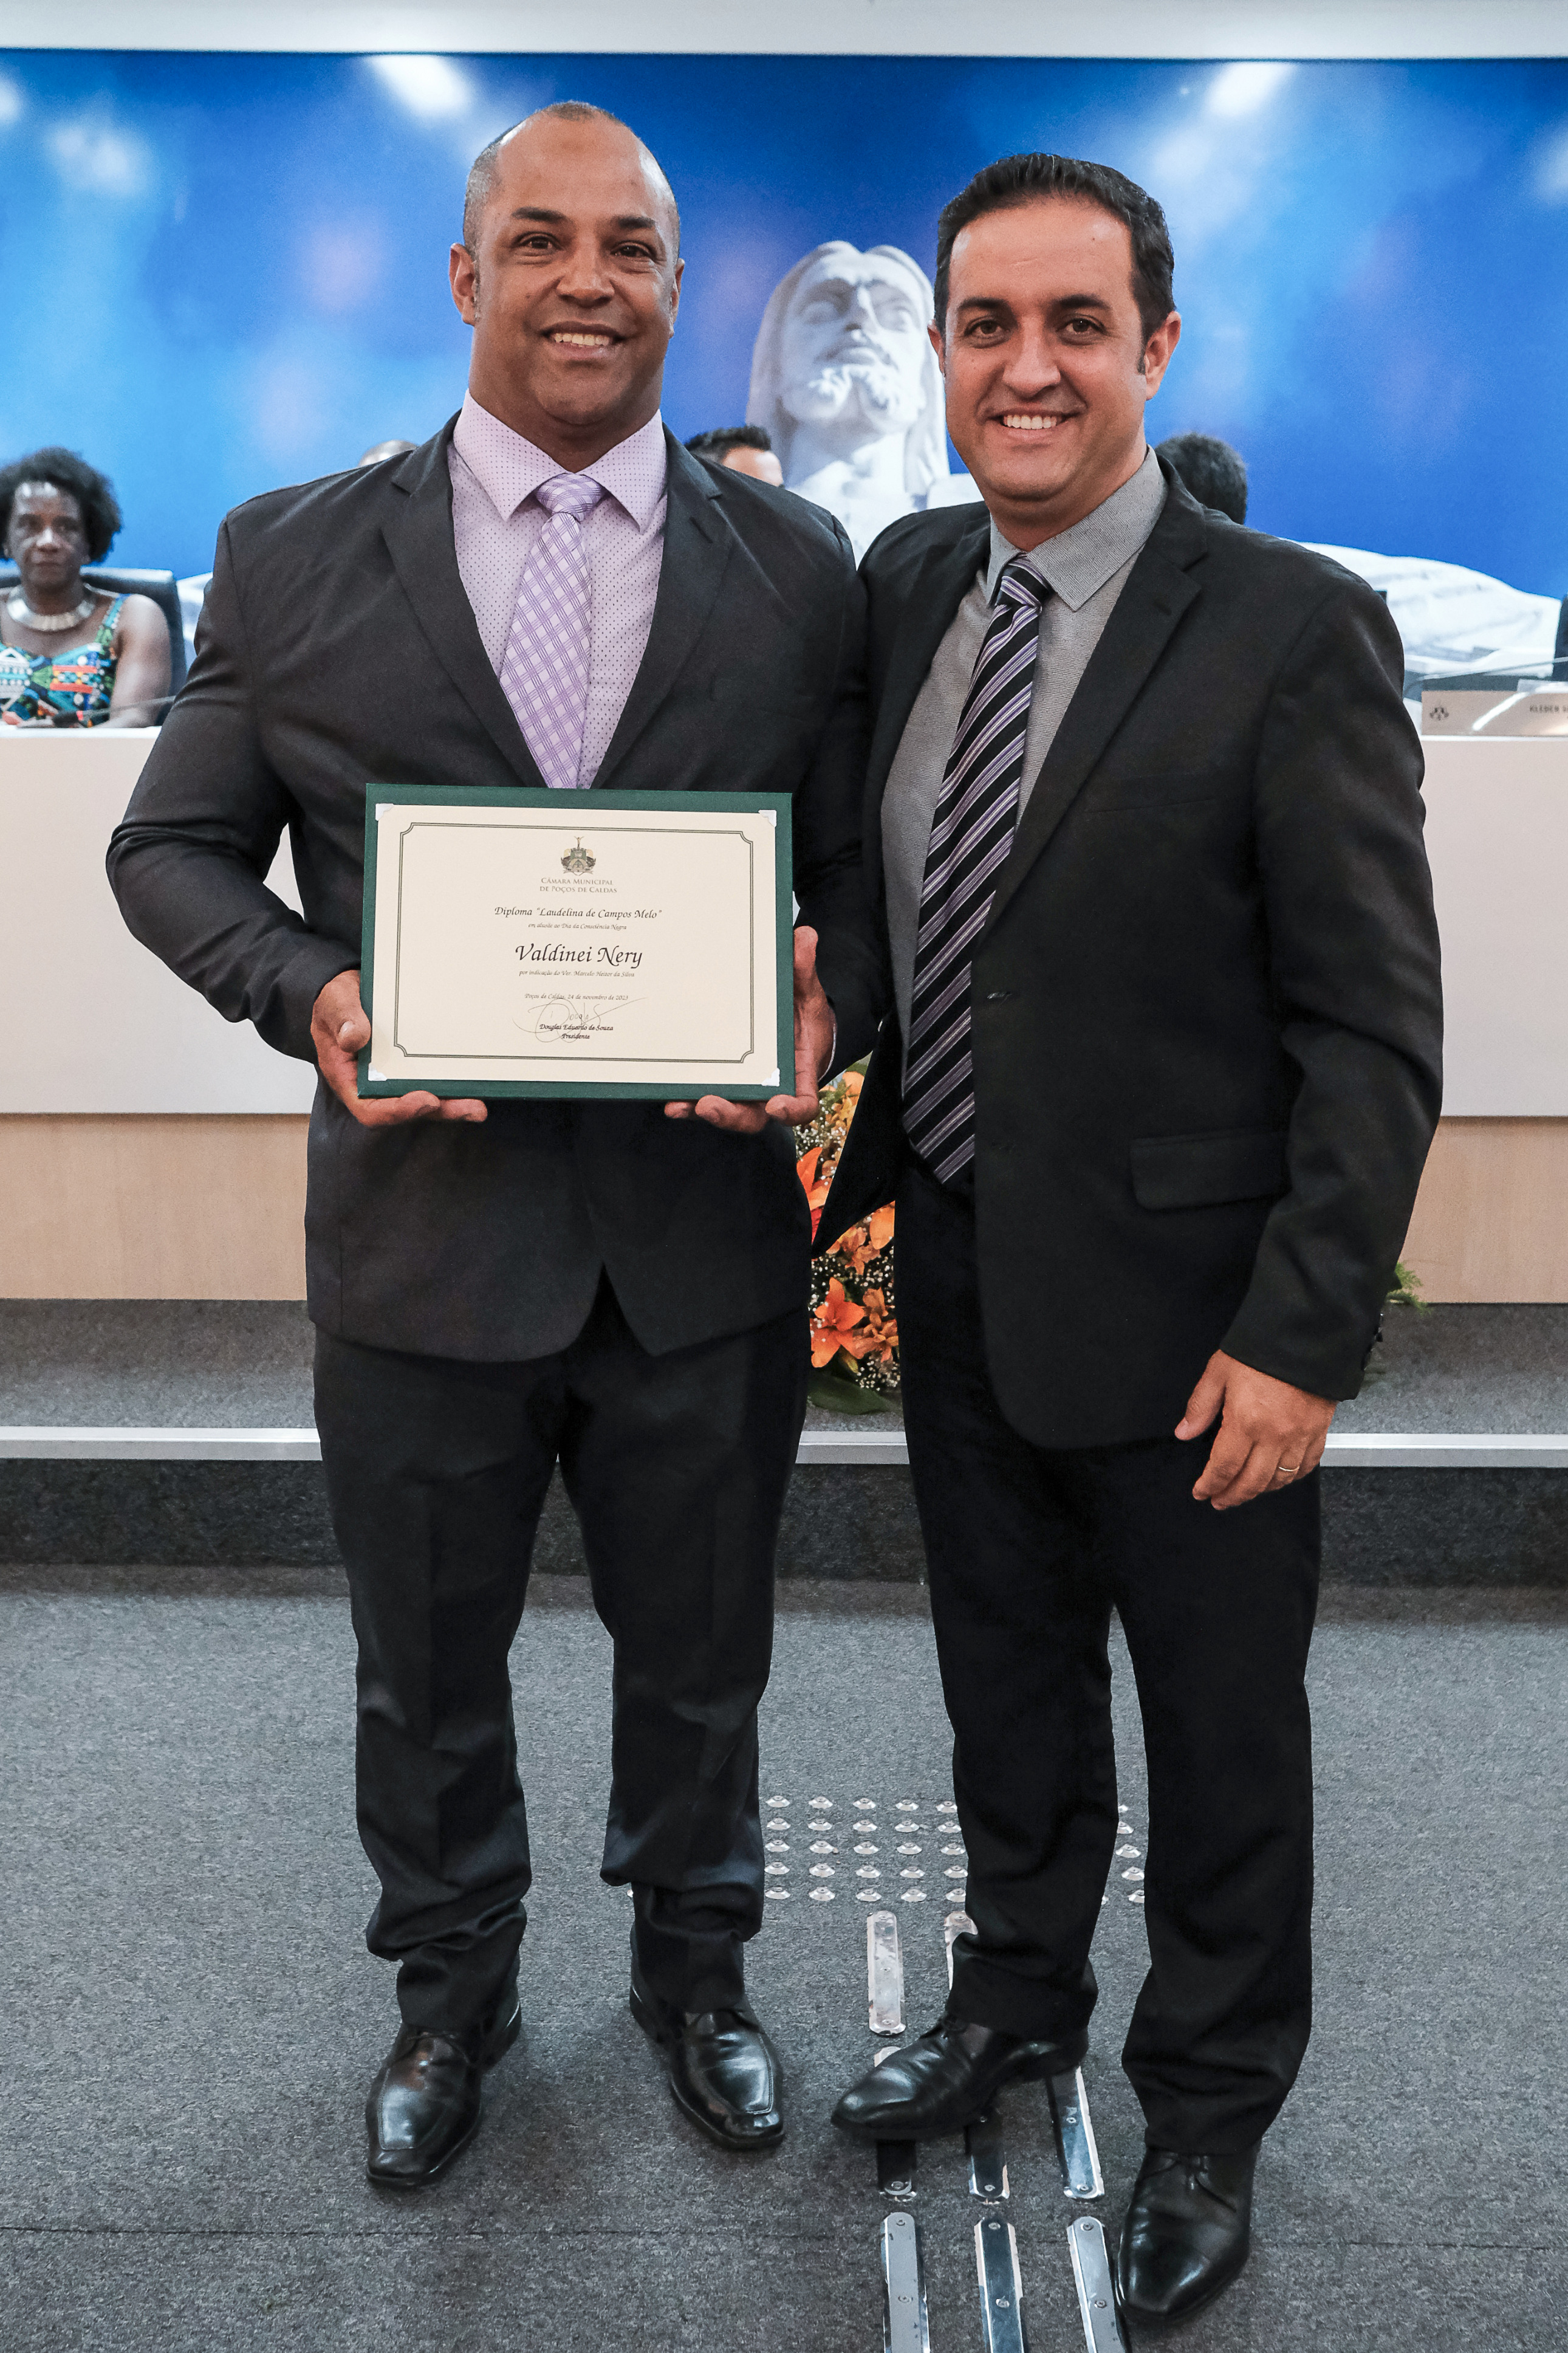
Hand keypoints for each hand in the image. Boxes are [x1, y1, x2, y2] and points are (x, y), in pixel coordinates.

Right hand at [310, 971, 486, 1128]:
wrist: (351, 988)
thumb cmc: (337, 999)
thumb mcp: (334, 1002)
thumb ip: (342, 1018)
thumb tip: (353, 1039)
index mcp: (348, 1078)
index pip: (370, 1109)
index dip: (398, 1111)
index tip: (426, 1100)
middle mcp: (374, 1085)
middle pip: (406, 1110)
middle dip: (440, 1111)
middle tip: (472, 1109)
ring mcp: (395, 1078)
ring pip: (426, 1099)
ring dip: (453, 1105)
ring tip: (479, 1106)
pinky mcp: (413, 1066)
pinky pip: (433, 1080)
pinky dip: (454, 1084)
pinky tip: (477, 1081)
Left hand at [663, 924, 832, 1135]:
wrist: (784, 1021)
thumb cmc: (799, 1015)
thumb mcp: (805, 992)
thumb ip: (802, 971)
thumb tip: (803, 937)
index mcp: (797, 1077)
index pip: (801, 1105)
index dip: (790, 1110)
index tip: (777, 1106)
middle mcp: (767, 1092)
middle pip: (752, 1116)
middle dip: (730, 1115)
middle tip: (709, 1104)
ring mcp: (740, 1091)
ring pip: (722, 1111)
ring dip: (698, 1110)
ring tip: (677, 1104)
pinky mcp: (718, 1083)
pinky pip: (700, 1094)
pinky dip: (684, 1098)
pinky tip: (666, 1093)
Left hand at [1177, 1349, 1334, 1510]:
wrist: (1306, 1333)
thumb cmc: (1262, 1349)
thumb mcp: (1219, 1371)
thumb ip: (1200, 1405)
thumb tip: (1185, 1432)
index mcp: (1246, 1421)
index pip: (1224, 1467)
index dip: (1210, 1485)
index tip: (1201, 1492)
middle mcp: (1275, 1435)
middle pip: (1252, 1481)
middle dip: (1232, 1496)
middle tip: (1220, 1500)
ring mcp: (1300, 1435)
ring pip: (1280, 1479)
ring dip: (1260, 1491)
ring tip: (1245, 1491)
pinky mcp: (1319, 1430)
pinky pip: (1306, 1465)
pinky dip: (1291, 1477)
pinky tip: (1279, 1478)